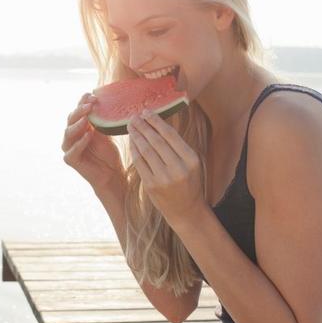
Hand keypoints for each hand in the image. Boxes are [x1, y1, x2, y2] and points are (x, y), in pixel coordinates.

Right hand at [62, 93, 124, 192]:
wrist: (112, 173)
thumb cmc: (109, 153)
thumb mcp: (106, 132)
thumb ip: (101, 118)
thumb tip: (104, 97)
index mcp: (78, 127)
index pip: (77, 111)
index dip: (82, 102)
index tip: (92, 94)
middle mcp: (71, 136)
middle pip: (70, 119)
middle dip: (80, 110)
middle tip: (91, 104)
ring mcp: (69, 148)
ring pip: (68, 132)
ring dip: (78, 123)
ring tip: (88, 117)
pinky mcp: (71, 160)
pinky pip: (72, 150)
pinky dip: (80, 142)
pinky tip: (89, 135)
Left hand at [127, 110, 204, 224]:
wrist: (186, 211)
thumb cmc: (189, 183)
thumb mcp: (191, 164)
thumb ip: (178, 147)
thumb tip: (158, 124)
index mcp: (191, 159)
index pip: (170, 135)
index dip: (156, 121)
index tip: (146, 112)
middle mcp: (178, 168)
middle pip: (156, 141)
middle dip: (143, 126)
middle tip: (134, 116)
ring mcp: (164, 178)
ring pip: (146, 151)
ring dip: (136, 136)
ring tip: (131, 126)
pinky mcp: (151, 185)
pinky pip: (140, 163)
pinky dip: (134, 150)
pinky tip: (131, 141)